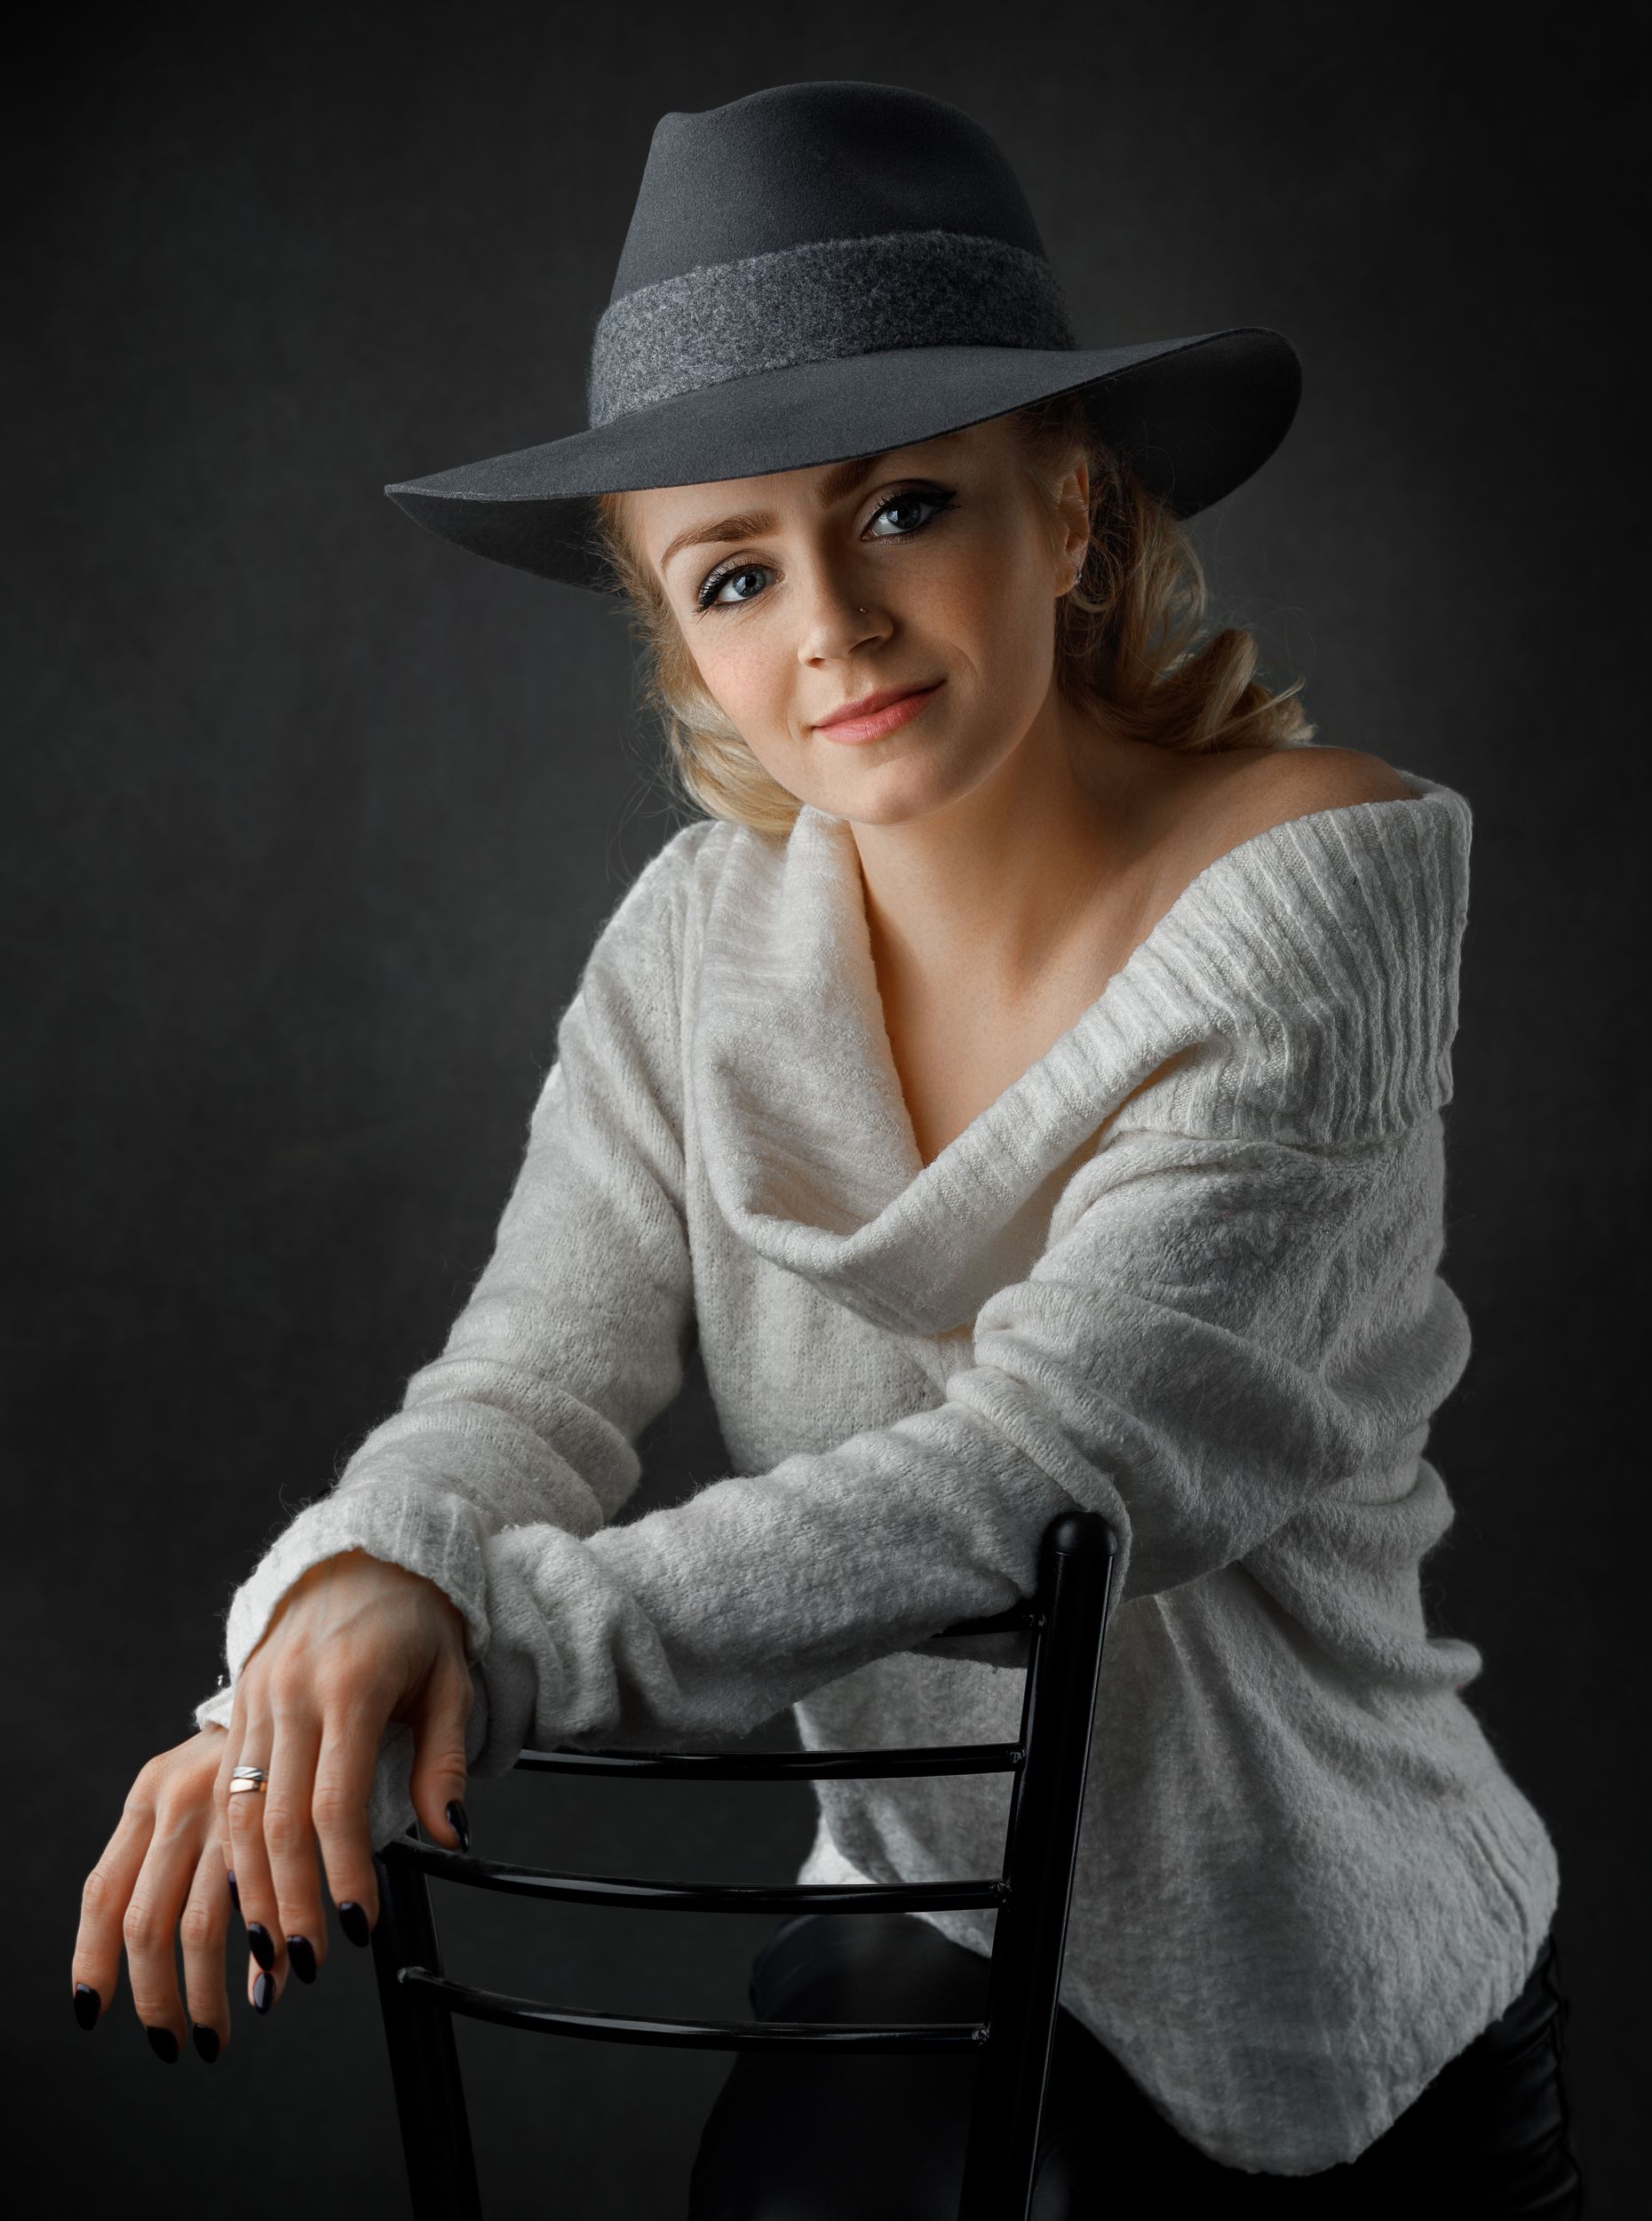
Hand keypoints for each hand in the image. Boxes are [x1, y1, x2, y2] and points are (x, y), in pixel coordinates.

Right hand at [71, 1548, 474, 2059]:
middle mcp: (289, 1691)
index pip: (335, 1798)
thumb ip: (444, 1762)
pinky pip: (221, 1791)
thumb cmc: (420, 1623)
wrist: (366, 1553)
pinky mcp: (237, 1705)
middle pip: (272, 1817)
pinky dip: (228, 1854)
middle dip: (287, 1898)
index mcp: (350, 1684)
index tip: (357, 1926)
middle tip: (304, 1962)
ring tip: (269, 1953)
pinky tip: (242, 1900)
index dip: (342, 1868)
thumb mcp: (450, 1682)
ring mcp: (254, 1698)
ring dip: (247, 1889)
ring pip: (233, 1811)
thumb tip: (452, 1837)